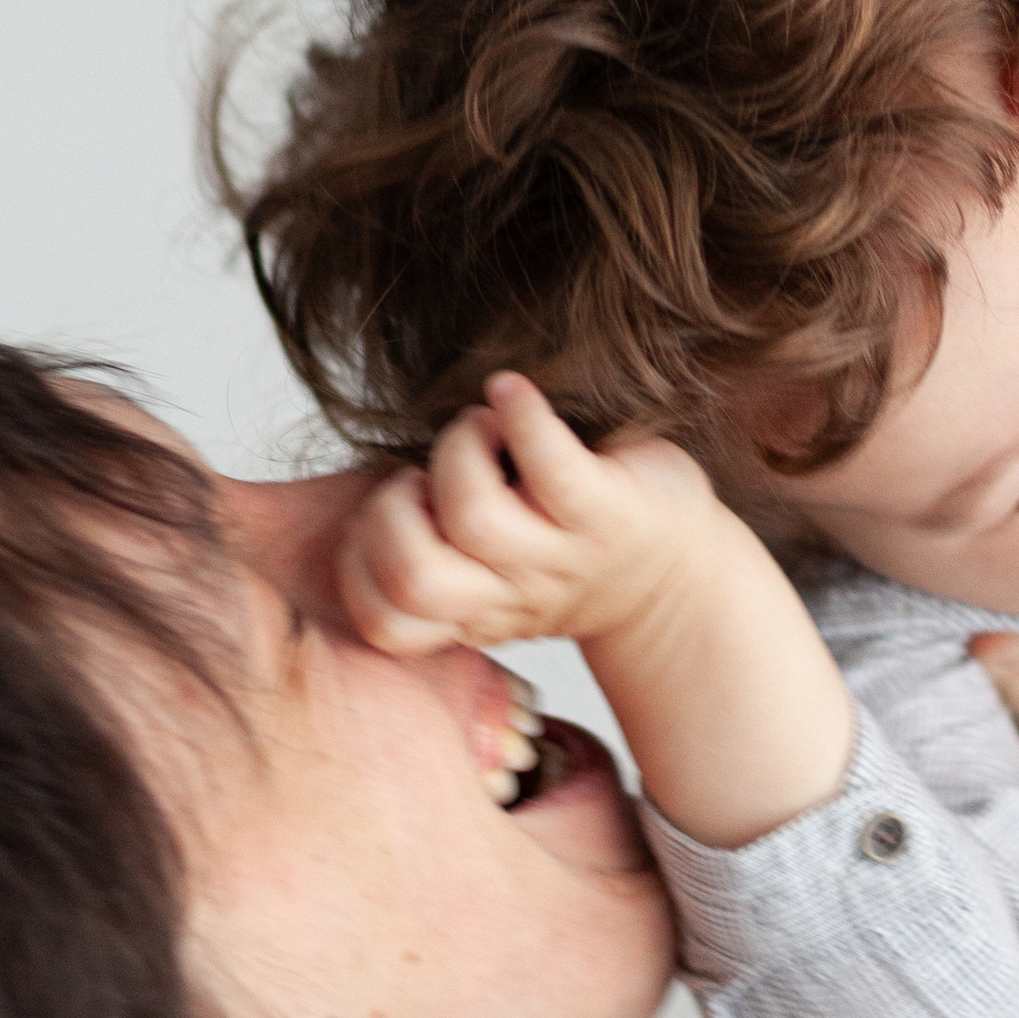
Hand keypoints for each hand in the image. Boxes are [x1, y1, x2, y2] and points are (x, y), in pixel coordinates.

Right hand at [339, 373, 723, 656]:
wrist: (677, 574)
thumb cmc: (567, 552)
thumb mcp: (491, 575)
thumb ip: (427, 549)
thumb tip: (342, 497)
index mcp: (471, 612)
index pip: (384, 624)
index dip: (362, 563)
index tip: (392, 516)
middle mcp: (513, 596)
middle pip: (417, 577)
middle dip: (394, 510)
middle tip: (427, 476)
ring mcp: (562, 557)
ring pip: (475, 517)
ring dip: (459, 449)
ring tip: (482, 429)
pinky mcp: (608, 513)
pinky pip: (549, 463)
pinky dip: (519, 412)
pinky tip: (512, 393)